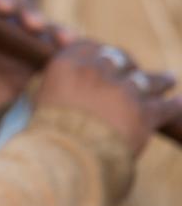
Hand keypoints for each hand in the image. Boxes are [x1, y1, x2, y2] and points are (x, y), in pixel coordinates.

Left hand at [0, 0, 68, 114]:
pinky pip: (54, 54)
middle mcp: (1, 21)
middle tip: (33, 26)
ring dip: (55, 31)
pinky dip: (66, 53)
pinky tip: (76, 56)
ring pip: (43, 29)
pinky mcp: (34, 62)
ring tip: (64, 40)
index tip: (1, 8)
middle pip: (23, 8)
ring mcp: (20, 40)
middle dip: (30, 13)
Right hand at [34, 40, 181, 155]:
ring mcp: (124, 90)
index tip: (106, 56)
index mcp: (67, 65)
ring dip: (159, 79)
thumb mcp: (39, 103)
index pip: (89, 46)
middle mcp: (97, 71)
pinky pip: (166, 106)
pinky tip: (178, 102)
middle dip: (129, 64)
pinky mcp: (145, 112)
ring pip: (148, 79)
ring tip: (168, 79)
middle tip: (134, 68)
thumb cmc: (46, 136)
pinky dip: (174, 106)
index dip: (100, 52)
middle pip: (120, 58)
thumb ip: (53, 87)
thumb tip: (62, 88)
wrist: (65, 158)